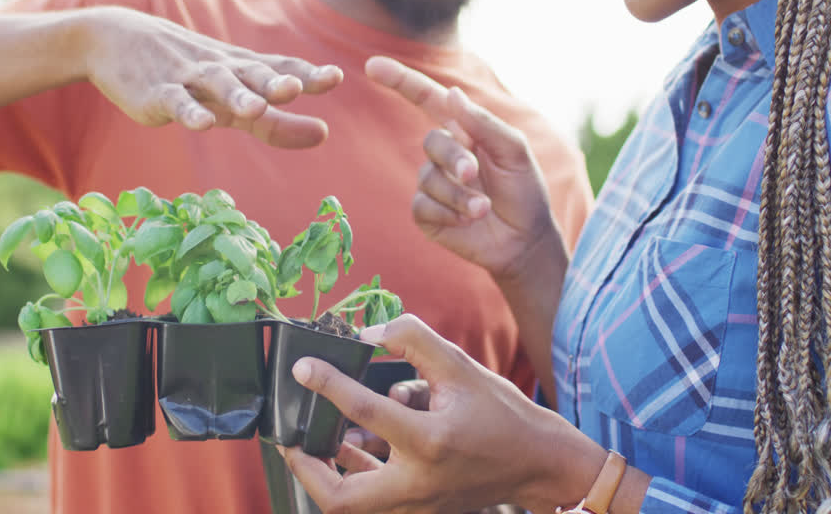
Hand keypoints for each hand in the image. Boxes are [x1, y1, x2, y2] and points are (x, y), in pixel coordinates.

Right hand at [83, 6, 343, 147]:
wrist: (118, 41)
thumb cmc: (188, 75)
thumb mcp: (231, 99)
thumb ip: (276, 122)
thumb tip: (324, 134)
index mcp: (243, 68)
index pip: (280, 68)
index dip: (307, 73)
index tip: (335, 77)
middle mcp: (222, 69)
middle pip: (253, 74)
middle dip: (275, 81)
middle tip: (296, 88)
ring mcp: (189, 78)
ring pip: (218, 84)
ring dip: (238, 94)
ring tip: (258, 106)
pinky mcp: (158, 93)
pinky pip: (176, 102)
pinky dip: (189, 112)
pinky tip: (202, 124)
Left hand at [281, 315, 597, 513]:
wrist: (539, 462)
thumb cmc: (502, 415)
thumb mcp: (461, 366)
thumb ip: (414, 341)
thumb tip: (369, 334)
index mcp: (430, 440)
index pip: (365, 410)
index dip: (327, 384)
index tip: (303, 368)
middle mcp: (419, 480)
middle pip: (342, 497)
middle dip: (307, 471)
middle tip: (292, 441)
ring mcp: (418, 502)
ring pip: (354, 505)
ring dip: (327, 476)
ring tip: (314, 443)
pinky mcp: (420, 509)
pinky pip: (373, 501)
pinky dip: (355, 476)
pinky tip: (351, 448)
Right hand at [365, 56, 566, 281]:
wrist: (524, 241)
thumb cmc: (524, 191)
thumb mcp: (514, 151)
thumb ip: (484, 122)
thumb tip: (452, 93)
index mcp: (465, 131)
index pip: (428, 100)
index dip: (400, 81)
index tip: (373, 65)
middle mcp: (445, 154)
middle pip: (431, 142)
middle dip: (455, 159)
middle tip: (476, 176)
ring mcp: (432, 184)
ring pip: (428, 178)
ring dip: (460, 195)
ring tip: (483, 208)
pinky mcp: (426, 213)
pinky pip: (422, 205)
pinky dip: (449, 213)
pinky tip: (467, 221)